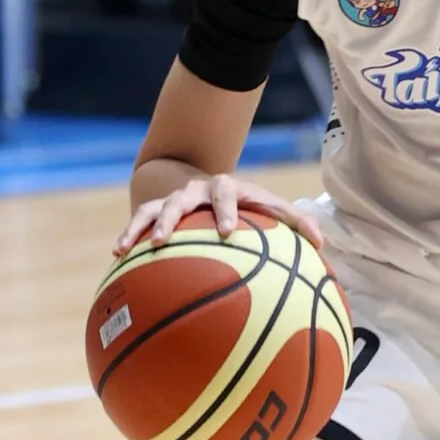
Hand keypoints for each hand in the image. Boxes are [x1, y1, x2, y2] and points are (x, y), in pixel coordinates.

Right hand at [115, 173, 325, 254]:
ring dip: (141, 226)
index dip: (226, 210)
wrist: (208, 184)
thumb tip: (323, 243)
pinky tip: (117, 256)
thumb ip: (294, 222)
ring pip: (153, 210)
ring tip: (130, 247)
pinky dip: (127, 236)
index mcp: (227, 190)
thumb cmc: (247, 205)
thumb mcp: (269, 208)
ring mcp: (173, 201)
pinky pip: (137, 223)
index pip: (228, 194)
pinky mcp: (154, 212)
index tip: (226, 230)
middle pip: (183, 199)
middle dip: (174, 217)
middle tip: (166, 239)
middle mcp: (197, 192)